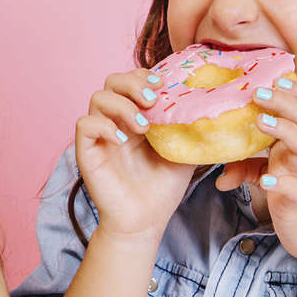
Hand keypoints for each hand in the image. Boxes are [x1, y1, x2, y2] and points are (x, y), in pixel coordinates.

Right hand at [74, 69, 196, 246]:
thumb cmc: (162, 188)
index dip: (144, 75)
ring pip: (98, 98)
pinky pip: (85, 124)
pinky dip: (104, 126)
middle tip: (153, 99)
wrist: (145, 221)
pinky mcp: (86, 152)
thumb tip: (212, 106)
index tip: (163, 84)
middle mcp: (115, 121)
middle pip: (112, 81)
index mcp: (135, 116)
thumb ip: (189, 127)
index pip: (132, 80)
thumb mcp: (184, 151)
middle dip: (133, 83)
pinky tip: (123, 141)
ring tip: (143, 126)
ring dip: (123, 105)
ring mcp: (100, 135)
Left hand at [215, 77, 296, 261]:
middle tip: (259, 92)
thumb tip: (219, 177)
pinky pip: (295, 189)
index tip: (274, 77)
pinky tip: (265, 181)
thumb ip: (244, 169)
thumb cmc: (291, 199)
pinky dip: (281, 184)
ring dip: (285, 130)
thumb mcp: (265, 178)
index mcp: (293, 145)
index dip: (296, 91)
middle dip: (286, 102)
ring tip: (261, 121)